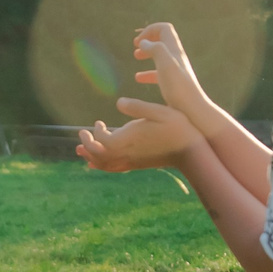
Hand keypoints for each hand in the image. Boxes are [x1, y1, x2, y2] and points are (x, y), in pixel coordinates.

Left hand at [76, 99, 202, 171]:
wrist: (191, 151)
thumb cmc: (177, 127)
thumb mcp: (158, 110)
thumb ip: (137, 106)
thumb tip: (118, 102)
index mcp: (129, 140)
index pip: (101, 141)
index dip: (94, 133)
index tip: (97, 122)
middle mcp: (127, 153)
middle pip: (97, 155)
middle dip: (86, 145)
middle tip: (81, 135)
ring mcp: (132, 161)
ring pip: (104, 164)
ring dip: (91, 156)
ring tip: (81, 150)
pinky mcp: (137, 165)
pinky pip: (114, 168)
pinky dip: (102, 165)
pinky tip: (97, 163)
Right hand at [131, 23, 208, 116]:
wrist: (192, 111)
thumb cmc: (178, 88)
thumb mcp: (165, 64)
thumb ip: (155, 49)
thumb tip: (143, 42)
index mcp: (174, 50)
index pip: (164, 28)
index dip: (150, 30)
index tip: (138, 41)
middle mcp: (176, 58)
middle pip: (163, 40)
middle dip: (148, 39)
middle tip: (135, 45)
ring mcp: (175, 71)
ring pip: (160, 56)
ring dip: (147, 53)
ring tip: (136, 56)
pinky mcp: (173, 84)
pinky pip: (159, 73)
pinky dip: (147, 72)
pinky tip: (138, 78)